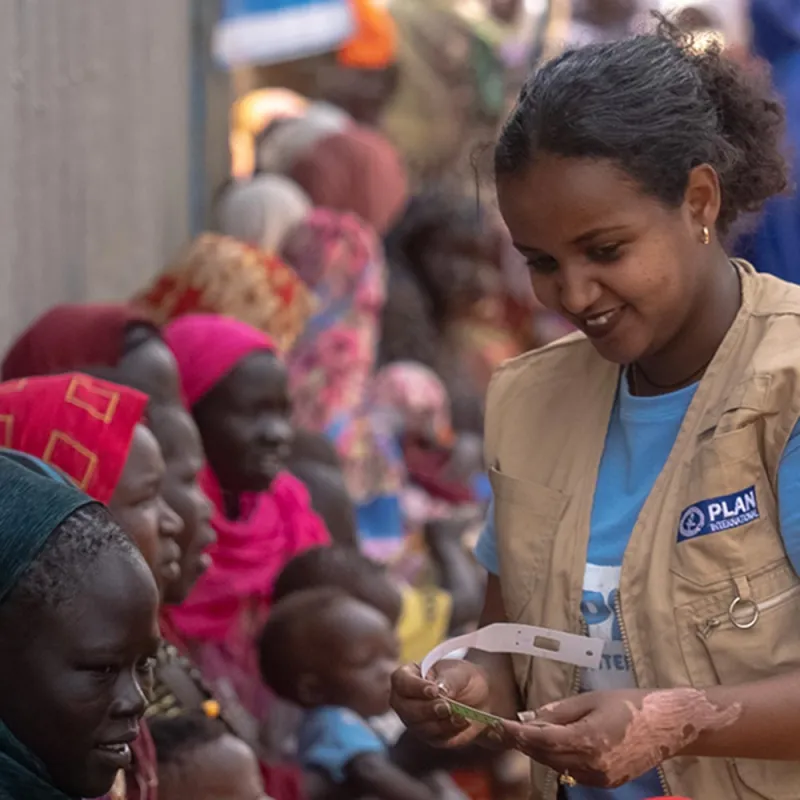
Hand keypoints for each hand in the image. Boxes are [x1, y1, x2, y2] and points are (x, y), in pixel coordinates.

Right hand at [391, 660, 491, 747]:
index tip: (434, 690)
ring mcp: (415, 721)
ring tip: (461, 715)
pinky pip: (436, 738)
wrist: (479, 698)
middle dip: (428, 709)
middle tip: (447, 706)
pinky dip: (450, 730)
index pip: (401, 681)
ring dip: (441, 722)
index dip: (415, 687)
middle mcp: (406, 700)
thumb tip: (441, 691)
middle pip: (406, 709)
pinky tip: (463, 722)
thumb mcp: (457, 672)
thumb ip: (448, 680)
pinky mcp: (429, 737)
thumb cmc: (462, 678)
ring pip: (420, 727)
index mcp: (408, 675)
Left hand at [498, 688, 738, 787]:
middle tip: (505, 728)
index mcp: (587, 741)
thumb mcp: (589, 699)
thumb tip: (530, 718)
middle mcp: (591, 765)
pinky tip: (554, 743)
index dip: (517, 734)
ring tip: (525, 733)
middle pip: (545, 756)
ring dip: (539, 751)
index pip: (541, 741)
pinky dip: (559, 758)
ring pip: (557, 766)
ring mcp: (599, 778)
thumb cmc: (628, 704)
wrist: (667, 725)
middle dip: (524, 743)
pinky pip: (573, 771)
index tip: (499, 726)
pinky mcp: (606, 783)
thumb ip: (558, 711)